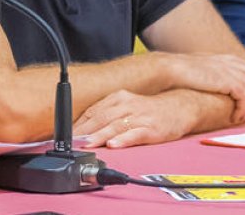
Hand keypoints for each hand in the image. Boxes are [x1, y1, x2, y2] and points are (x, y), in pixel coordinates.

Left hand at [73, 90, 194, 148]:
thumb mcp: (125, 106)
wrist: (179, 107)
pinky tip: (113, 145)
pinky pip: (134, 134)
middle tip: (71, 143)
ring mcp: (139, 117)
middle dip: (84, 132)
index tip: (66, 137)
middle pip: (100, 119)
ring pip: (114, 126)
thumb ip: (106, 115)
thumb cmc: (148, 110)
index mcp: (117, 99)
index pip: (92, 112)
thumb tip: (83, 130)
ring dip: (98, 137)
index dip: (78, 125)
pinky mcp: (151, 129)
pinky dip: (122, 140)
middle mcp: (126, 105)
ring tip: (86, 145)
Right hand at [166, 52, 244, 122]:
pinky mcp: (231, 83)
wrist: (174, 69)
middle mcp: (235, 64)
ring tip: (240, 118)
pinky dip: (242, 111)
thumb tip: (220, 81)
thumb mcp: (204, 66)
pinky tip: (234, 118)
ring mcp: (234, 73)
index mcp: (230, 58)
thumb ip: (217, 70)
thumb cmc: (184, 71)